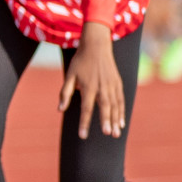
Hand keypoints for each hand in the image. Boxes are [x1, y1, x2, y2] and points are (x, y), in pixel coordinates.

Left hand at [59, 22, 124, 139]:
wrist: (96, 46)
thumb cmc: (80, 62)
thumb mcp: (69, 75)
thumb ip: (65, 93)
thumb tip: (60, 109)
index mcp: (88, 86)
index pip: (86, 108)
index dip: (84, 122)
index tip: (83, 135)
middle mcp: (102, 87)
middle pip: (105, 107)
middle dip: (106, 121)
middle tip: (108, 134)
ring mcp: (112, 85)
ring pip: (115, 105)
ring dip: (116, 120)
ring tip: (116, 133)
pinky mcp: (118, 83)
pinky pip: (120, 100)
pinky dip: (121, 112)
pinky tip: (120, 123)